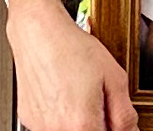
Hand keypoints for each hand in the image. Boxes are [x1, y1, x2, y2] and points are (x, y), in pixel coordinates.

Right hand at [5, 5, 136, 130]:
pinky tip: (63, 95)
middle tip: (98, 102)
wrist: (38, 31)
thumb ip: (125, 115)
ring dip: (78, 122)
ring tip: (78, 96)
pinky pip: (52, 126)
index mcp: (82, 124)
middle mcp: (58, 130)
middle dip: (97, 124)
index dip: (114, 128)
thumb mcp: (114, 77)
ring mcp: (40, 126)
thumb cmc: (72, 47)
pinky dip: (61, 116)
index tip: (113, 117)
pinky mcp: (28, 118)